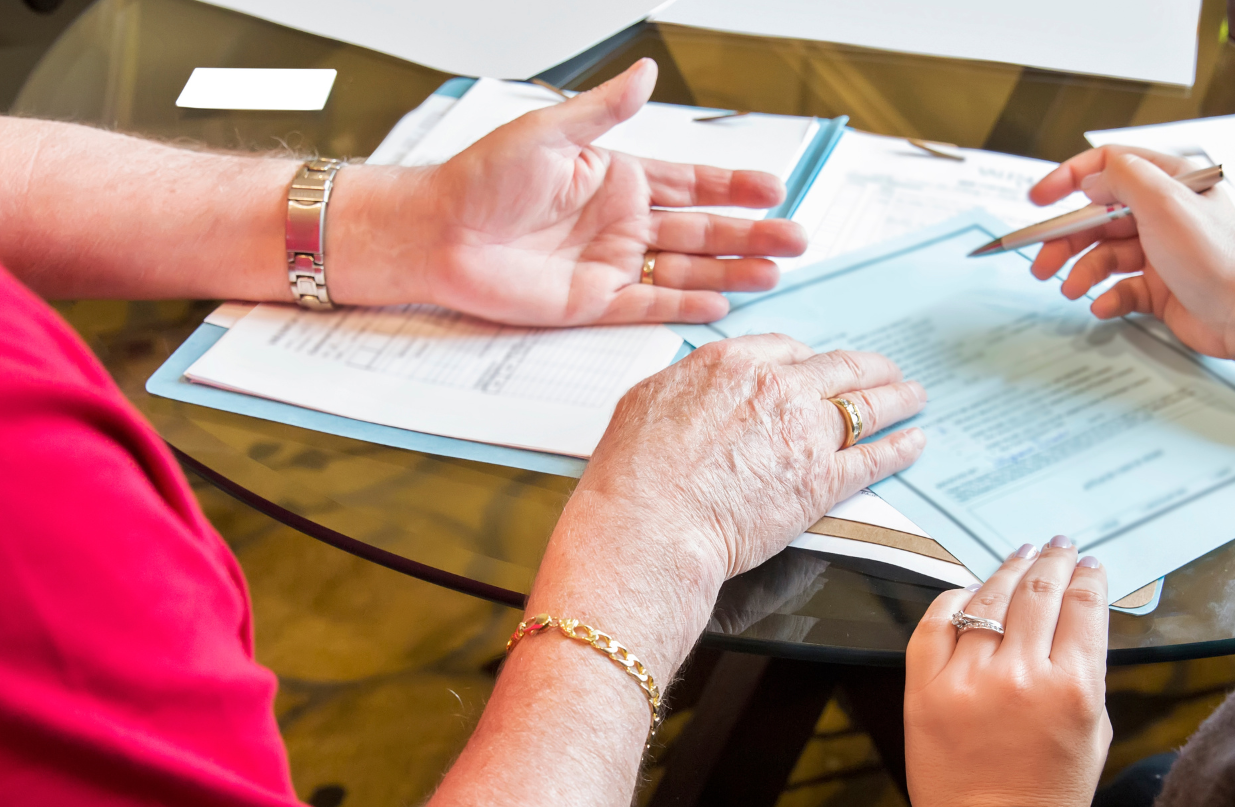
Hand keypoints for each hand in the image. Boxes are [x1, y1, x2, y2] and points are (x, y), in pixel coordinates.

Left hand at [330, 60, 804, 325]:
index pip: (690, 183)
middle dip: (750, 234)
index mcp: (615, 177)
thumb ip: (604, 111)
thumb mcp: (548, 133)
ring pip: (685, 269)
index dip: (734, 186)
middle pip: (701, 229)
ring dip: (731, 271)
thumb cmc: (480, 179)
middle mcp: (619, 222)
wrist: (438, 233)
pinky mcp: (592, 302)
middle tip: (796, 239)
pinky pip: (649, 305)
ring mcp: (610, 264)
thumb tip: (645, 72)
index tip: (775, 189)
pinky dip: (684, 306)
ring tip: (775, 273)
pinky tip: (722, 303)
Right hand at [531, 336, 926, 667]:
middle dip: (868, 368)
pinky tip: (913, 442)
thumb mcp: (646, 402)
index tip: (818, 366)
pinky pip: (873, 458)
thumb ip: (685, 386)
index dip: (809, 358)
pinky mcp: (822, 481)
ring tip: (914, 396)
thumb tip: (697, 386)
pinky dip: (899, 449)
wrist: (652, 525)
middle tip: (886, 370)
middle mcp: (776, 389)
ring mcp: (805, 434)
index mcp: (731, 364)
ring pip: (866, 406)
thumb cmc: (634, 475)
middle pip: (838, 368)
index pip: (786, 348)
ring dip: (897, 398)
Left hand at [903, 538, 1110, 806]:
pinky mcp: (925, 690)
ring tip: (1020, 555)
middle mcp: (1021, 676)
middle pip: (1038, 592)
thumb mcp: (1095, 732)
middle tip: (1057, 545)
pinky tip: (969, 590)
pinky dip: (954, 600)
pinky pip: (936, 623)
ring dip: (1008, 570)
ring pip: (988, 599)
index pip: (1083, 606)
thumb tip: (1076, 621)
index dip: (1087, 576)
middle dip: (1052, 560)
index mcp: (1072, 688)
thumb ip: (1086, 674)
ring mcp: (967, 680)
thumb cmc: (1049, 794)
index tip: (1087, 563)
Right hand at [1026, 146, 1234, 372]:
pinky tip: (1103, 305)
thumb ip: (1124, 178)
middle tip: (1042, 262)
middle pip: (1096, 218)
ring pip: (1103, 255)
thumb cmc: (1219, 257)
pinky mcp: (1158, 287)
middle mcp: (1162, 214)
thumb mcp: (1166, 203)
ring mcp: (1159, 251)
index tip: (1038, 198)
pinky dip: (1106, 297)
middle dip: (1065, 240)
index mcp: (1168, 182)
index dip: (1068, 179)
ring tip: (1072, 289)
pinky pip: (1118, 288)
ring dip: (1081, 272)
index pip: (1109, 167)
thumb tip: (1092, 177)